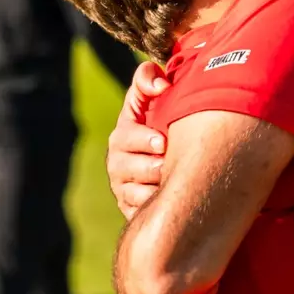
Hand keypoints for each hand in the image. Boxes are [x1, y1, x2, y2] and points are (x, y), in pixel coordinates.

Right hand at [108, 62, 169, 219]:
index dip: (142, 140)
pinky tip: (173, 205)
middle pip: (126, 169)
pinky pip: (139, 214)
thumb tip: (161, 84)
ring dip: (153, 190)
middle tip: (167, 166)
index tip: (162, 142)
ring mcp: (124, 188)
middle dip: (149, 168)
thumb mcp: (153, 98)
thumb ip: (149, 79)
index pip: (125, 138)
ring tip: (172, 185)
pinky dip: (153, 209)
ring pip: (134, 194)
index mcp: (123, 136)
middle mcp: (118, 163)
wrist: (175, 158)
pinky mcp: (132, 209)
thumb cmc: (165, 122)